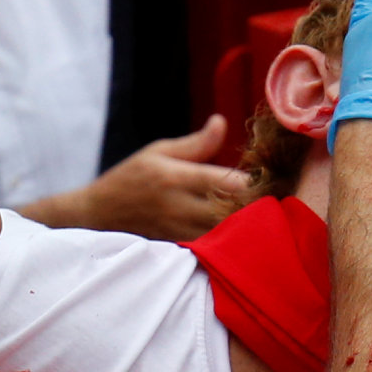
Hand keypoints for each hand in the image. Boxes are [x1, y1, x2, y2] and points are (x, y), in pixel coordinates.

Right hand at [52, 115, 250, 239]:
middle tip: (274, 198)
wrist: (98, 215)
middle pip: (233, 212)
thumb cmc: (131, 179)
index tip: (269, 176)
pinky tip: (241, 231)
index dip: (255, 182)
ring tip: (262, 214)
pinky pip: (214, 248)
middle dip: (257, 206)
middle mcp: (179, 208)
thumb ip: (195, 143)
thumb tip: (222, 122)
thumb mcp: (158, 152)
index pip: (227, 183)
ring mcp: (180, 233)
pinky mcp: (179, 249)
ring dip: (247, 225)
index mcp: (175, 178)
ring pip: (226, 234)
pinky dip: (231, 240)